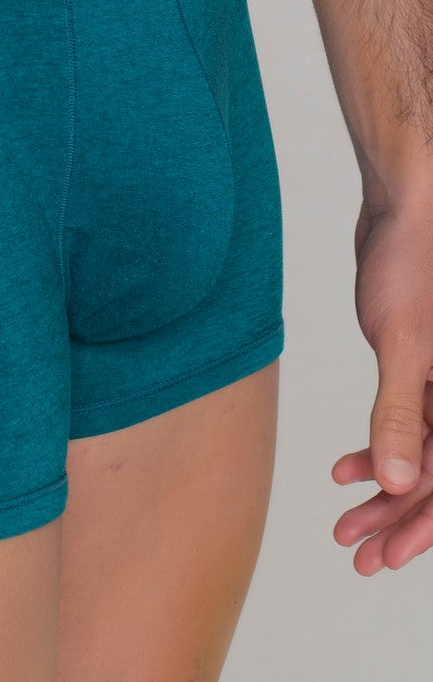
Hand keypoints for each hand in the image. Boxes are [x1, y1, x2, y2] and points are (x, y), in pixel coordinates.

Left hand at [332, 199, 432, 573]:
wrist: (404, 212)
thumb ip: (399, 413)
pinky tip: (346, 470)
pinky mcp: (427, 370)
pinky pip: (410, 424)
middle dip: (401, 518)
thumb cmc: (412, 264)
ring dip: (386, 491)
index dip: (424, 524)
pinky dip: (380, 449)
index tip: (387, 557)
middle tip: (356, 551)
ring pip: (423, 455)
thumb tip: (397, 481)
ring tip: (344, 522)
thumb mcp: (403, 342)